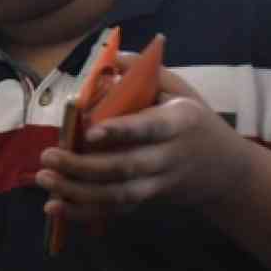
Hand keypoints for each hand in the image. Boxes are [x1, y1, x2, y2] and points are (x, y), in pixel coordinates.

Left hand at [35, 58, 254, 224]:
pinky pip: (114, 211)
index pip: (148, 128)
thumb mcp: (180, 89)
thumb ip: (144, 71)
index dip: (119, 132)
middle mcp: (169, 157)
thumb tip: (107, 57)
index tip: (88, 133)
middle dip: (83, 166)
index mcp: (178, 123)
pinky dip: (84, 213)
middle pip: (125, 167)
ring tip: (45, 179)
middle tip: (48, 155)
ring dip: (77, 191)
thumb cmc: (194, 121)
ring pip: (116, 195)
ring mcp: (158, 184)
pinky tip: (54, 206)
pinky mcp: (148, 202)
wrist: (225, 170)